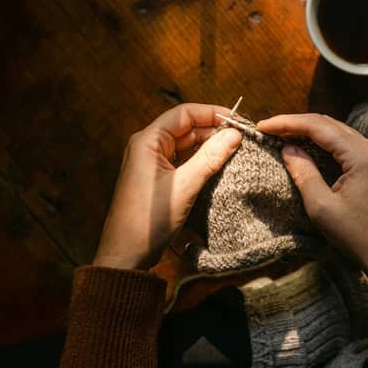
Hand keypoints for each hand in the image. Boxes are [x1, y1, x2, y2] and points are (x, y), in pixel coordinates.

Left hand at [93, 104, 241, 269]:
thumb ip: (210, 157)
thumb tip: (234, 135)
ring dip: (208, 147)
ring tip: (234, 152)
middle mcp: (147, 148)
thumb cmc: (149, 220)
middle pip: (185, 128)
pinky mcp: (157, 179)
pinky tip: (218, 167)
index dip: (211, 113)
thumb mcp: (185, 186)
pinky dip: (200, 161)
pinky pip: (182, 162)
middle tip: (241, 139)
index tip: (237, 121)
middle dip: (213, 131)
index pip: (184, 114)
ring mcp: (151, 164)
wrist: (126, 253)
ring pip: (185, 146)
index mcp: (147, 142)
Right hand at [257, 113, 367, 317]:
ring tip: (282, 136)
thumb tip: (287, 148)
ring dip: (309, 132)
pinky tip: (307, 148)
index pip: (318, 126)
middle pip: (328, 124)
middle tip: (269, 129)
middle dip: (296, 124)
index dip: (287, 123)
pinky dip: (324, 143)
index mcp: (360, 155)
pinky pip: (346, 145)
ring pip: (337, 132)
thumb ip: (304, 173)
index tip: (262, 126)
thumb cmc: (356, 235)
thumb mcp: (321, 207)